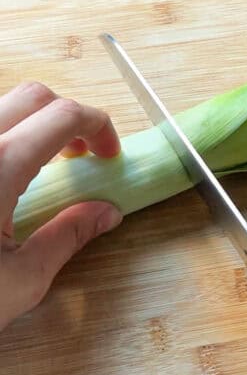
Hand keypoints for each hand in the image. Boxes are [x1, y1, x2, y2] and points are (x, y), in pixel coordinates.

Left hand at [0, 82, 121, 330]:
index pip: (63, 116)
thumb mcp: (22, 278)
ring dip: (30, 124)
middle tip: (81, 156)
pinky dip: (2, 139)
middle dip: (67, 118)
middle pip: (33, 96)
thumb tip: (103, 213)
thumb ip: (68, 236)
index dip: (98, 127)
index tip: (108, 154)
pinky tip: (3, 176)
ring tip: (42, 165)